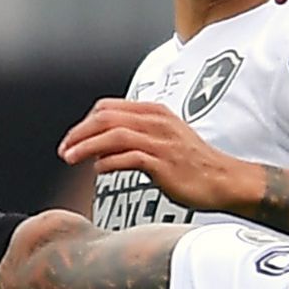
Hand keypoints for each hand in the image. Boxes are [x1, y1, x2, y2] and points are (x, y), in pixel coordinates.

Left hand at [59, 99, 261, 213]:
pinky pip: (128, 157)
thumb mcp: (163, 141)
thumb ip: (135, 139)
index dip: (85, 123)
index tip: (72, 140)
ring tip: (70, 159)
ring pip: (113, 135)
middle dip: (79, 133)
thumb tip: (100, 152)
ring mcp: (161, 141)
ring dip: (86, 146)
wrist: (224, 180)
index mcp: (155, 112)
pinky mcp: (164, 162)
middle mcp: (156, 122)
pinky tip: (98, 170)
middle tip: (63, 150)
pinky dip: (108, 162)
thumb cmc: (193, 165)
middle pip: (106, 118)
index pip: (109, 108)